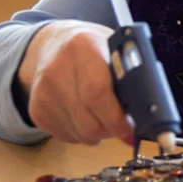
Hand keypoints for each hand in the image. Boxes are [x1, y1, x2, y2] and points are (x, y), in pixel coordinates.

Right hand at [17, 21, 132, 144]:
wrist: (51, 44)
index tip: (131, 129)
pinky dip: (82, 133)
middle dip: (111, 131)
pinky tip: (85, 115)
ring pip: (80, 134)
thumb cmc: (92, 48)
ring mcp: (43, 92)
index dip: (116, 118)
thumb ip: (129, 75)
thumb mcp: (113, 47)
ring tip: (104, 116)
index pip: (97, 93)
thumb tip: (146, 113)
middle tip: (123, 128)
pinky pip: (67, 137)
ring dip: (98, 134)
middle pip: (88, 121)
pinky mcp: (36, 110)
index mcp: (83, 47)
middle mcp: (57, 69)